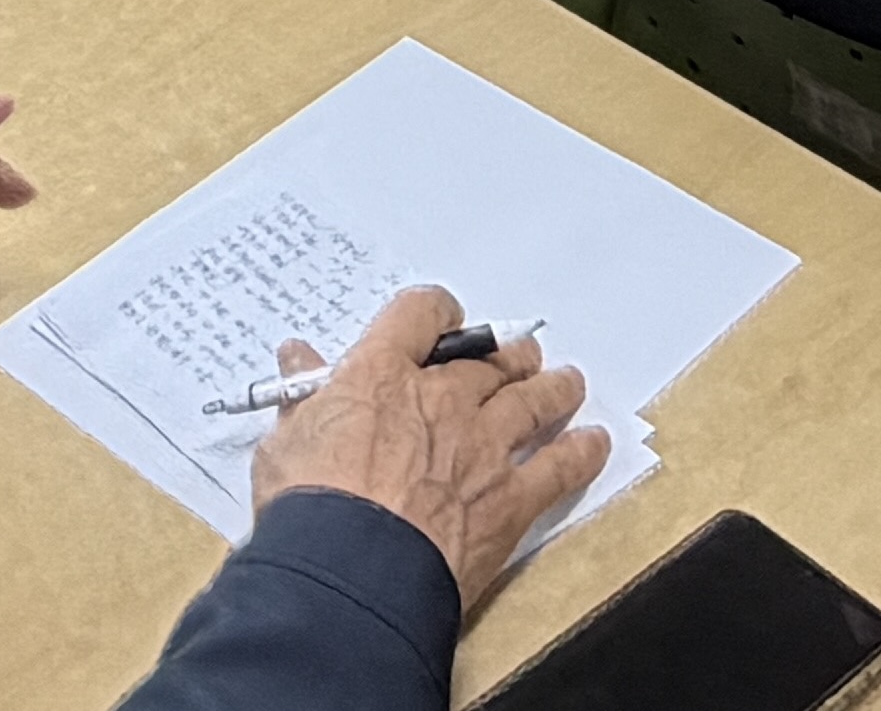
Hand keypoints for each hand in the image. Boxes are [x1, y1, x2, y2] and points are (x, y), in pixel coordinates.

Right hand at [248, 289, 605, 620]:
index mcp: (382, 375)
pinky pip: (560, 467)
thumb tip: (296, 358)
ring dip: (554, 388)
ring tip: (566, 382)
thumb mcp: (285, 442)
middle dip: (506, 355)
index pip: (419, 315)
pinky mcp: (509, 500)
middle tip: (517, 355)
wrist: (352, 569)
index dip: (436, 313)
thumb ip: (300, 397)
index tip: (443, 321)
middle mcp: (442, 400)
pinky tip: (595, 443)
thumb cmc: (309, 506)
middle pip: (490, 359)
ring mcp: (483, 447)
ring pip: (534, 401)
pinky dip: (583, 453)